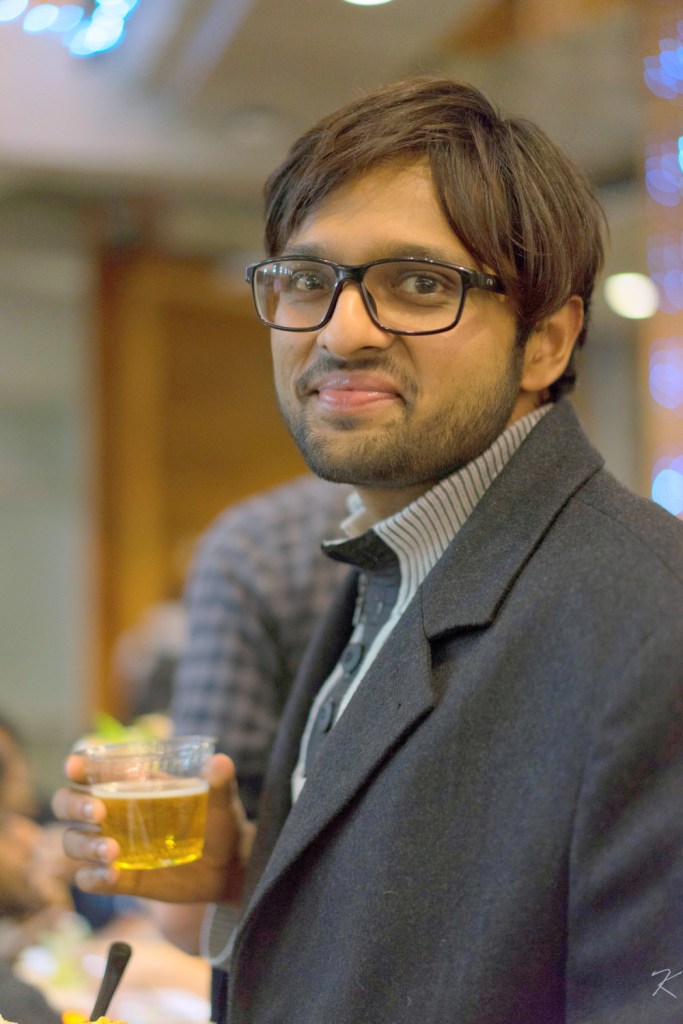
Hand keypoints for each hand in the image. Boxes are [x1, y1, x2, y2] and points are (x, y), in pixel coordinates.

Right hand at [51, 753, 252, 905]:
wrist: (228, 867)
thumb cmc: (218, 823)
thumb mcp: (221, 801)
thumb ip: (220, 782)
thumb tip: (220, 762)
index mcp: (132, 784)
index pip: (93, 771)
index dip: (78, 767)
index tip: (75, 768)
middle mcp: (113, 813)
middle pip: (67, 803)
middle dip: (73, 805)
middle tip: (99, 812)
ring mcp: (112, 846)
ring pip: (73, 841)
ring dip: (85, 844)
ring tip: (113, 851)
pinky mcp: (120, 878)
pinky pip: (89, 878)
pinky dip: (95, 877)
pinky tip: (115, 875)